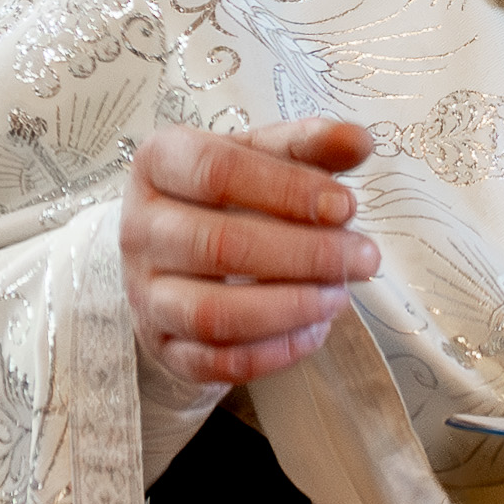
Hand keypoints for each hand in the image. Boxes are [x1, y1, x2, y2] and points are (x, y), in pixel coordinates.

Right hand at [121, 117, 377, 389]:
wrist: (174, 250)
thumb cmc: (226, 194)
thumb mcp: (262, 156)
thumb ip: (309, 145)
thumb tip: (358, 141)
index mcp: (159, 163)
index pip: (216, 172)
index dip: (287, 190)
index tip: (346, 206)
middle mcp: (139, 228)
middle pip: (219, 245)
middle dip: (305, 255)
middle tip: (364, 258)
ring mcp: (144, 293)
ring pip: (212, 314)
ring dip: (289, 309)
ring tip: (339, 296)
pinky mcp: (162, 345)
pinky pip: (215, 362)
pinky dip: (273, 352)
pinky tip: (315, 331)